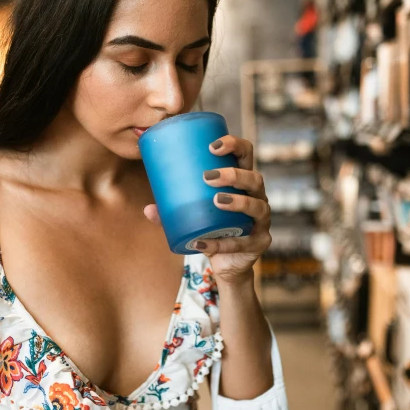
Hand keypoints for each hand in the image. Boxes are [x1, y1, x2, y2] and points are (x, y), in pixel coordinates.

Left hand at [143, 135, 271, 284]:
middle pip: (255, 178)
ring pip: (258, 207)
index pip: (245, 155)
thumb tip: (147, 209)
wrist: (228, 263)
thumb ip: (171, 213)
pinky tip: (203, 243)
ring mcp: (261, 221)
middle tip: (207, 177)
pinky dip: (221, 243)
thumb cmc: (212, 229)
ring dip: (238, 202)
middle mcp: (257, 197)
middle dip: (233, 174)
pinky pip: (243, 242)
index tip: (212, 146)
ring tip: (217, 200)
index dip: (234, 145)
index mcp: (242, 183)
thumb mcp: (192, 217)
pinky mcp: (260, 243)